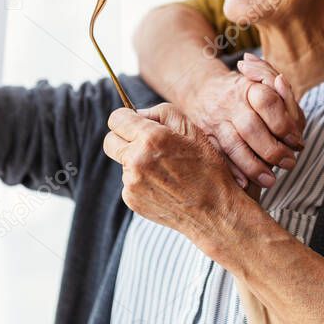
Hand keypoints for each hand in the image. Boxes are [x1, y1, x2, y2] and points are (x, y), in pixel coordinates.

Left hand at [104, 103, 253, 245]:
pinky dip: (141, 181)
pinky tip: (164, 185)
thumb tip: (137, 114)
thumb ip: (161, 113)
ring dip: (136, 162)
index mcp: (151, 138)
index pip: (116, 118)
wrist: (214, 210)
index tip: (135, 123)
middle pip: (109, 141)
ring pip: (122, 163)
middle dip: (123, 138)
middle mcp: (136, 160)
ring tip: (165, 170)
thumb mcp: (192, 130)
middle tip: (144, 143)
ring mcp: (132, 182)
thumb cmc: (208, 167)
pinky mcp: (132, 200)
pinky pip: (128, 182)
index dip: (126, 119)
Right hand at [183, 58, 304, 189]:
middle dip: (272, 149)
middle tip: (289, 163)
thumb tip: (284, 88)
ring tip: (270, 181)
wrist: (201, 91)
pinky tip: (245, 183)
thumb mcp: (263, 81)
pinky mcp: (205, 138)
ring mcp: (215, 122)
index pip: (267, 102)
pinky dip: (232, 170)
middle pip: (250, 127)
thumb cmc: (243, 92)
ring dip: (253, 166)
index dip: (284, 124)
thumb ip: (281, 91)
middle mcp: (229, 104)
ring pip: (233, 145)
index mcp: (247, 88)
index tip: (297, 142)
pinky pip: (218, 156)